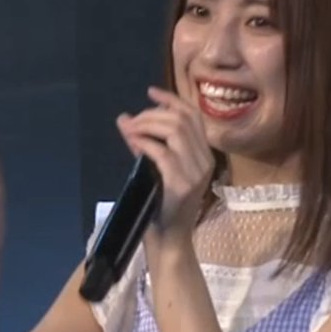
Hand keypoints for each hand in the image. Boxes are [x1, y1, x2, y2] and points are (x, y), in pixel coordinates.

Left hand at [116, 87, 213, 246]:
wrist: (169, 239)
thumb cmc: (162, 206)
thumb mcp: (155, 169)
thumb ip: (144, 143)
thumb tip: (125, 119)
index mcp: (204, 155)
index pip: (193, 116)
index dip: (172, 99)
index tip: (150, 92)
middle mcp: (205, 160)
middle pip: (182, 119)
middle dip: (153, 113)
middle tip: (132, 120)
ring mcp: (196, 172)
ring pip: (175, 131)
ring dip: (148, 124)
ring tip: (130, 129)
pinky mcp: (182, 184)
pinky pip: (162, 152)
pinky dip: (145, 143)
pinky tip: (133, 143)